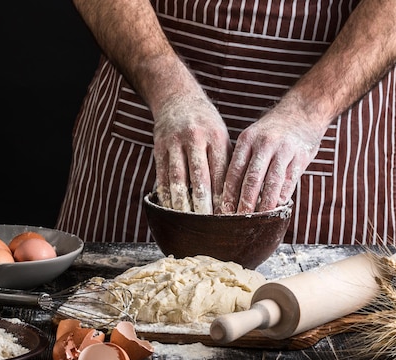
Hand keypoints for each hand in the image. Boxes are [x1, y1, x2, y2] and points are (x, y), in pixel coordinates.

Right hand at [153, 95, 231, 213]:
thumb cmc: (206, 124)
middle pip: (199, 177)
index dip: (222, 196)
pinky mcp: (158, 147)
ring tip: (188, 221)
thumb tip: (236, 195)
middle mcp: (195, 138)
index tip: (226, 216)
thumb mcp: (222, 137)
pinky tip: (171, 209)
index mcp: (215, 137)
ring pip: (178, 179)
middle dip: (204, 204)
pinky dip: (166, 194)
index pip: (220, 173)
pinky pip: (161, 176)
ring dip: (183, 203)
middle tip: (208, 226)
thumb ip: (226, 163)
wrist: (177, 98)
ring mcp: (174, 142)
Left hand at [220, 107, 323, 212]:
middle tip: (238, 221)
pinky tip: (276, 209)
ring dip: (264, 204)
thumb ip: (245, 160)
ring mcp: (284, 150)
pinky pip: (289, 181)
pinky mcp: (300, 157)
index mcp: (247, 140)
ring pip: (271, 183)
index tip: (223, 211)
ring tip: (258, 221)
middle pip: (251, 179)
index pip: (234, 171)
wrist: (304, 111)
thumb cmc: (274, 131)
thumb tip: (230, 193)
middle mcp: (264, 143)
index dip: (228, 193)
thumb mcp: (254, 138)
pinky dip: (282, 197)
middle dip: (244, 203)